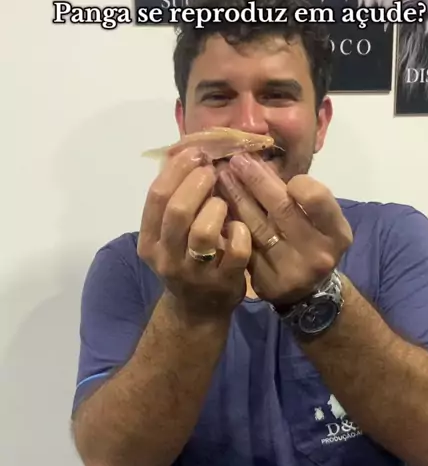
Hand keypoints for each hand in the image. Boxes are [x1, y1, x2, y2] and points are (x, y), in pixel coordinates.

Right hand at [137, 148, 251, 320]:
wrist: (196, 311)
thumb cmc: (185, 262)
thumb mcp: (169, 236)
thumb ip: (173, 202)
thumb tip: (189, 154)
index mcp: (150, 241)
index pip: (156, 196)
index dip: (178, 169)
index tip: (196, 154)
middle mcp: (167, 257)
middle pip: (178, 211)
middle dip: (198, 183)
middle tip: (212, 171)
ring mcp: (195, 273)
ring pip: (204, 232)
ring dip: (217, 208)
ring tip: (223, 204)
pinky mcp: (224, 282)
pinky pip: (236, 251)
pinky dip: (240, 233)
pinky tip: (240, 228)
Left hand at [216, 153, 352, 306]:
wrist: (309, 291)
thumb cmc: (314, 243)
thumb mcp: (323, 220)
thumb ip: (303, 196)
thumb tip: (265, 161)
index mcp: (337, 234)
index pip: (317, 198)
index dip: (294, 179)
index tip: (276, 167)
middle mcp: (318, 254)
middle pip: (281, 209)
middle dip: (255, 179)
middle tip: (236, 160)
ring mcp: (292, 271)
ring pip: (257, 226)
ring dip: (236, 197)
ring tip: (223, 177)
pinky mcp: (267, 283)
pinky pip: (244, 246)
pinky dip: (231, 222)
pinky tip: (219, 206)